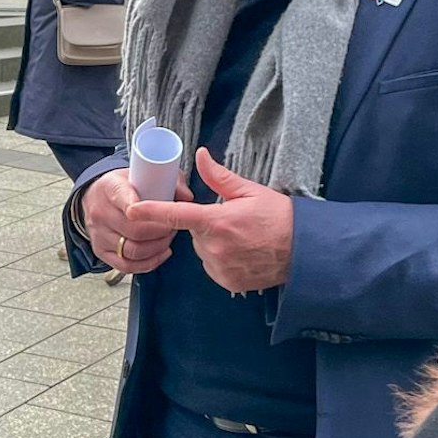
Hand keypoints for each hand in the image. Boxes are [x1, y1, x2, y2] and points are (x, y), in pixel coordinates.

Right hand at [81, 168, 193, 275]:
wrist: (97, 198)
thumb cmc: (125, 186)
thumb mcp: (143, 174)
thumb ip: (168, 181)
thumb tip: (186, 196)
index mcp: (110, 188)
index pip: (122, 198)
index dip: (142, 208)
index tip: (159, 210)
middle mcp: (100, 212)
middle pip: (134, 230)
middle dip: (161, 231)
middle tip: (173, 226)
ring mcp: (99, 234)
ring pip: (133, 250)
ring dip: (157, 247)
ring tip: (167, 238)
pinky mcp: (101, 252)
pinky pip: (127, 266)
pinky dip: (148, 263)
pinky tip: (161, 253)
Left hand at [126, 149, 293, 292]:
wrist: (305, 250)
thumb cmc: (279, 217)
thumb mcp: (250, 191)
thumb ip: (219, 177)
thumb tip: (200, 155)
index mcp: (216, 221)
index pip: (176, 215)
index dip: (151, 212)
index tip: (131, 209)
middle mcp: (214, 247)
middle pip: (194, 234)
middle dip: (207, 227)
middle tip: (234, 223)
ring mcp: (220, 267)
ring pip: (204, 252)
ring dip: (215, 246)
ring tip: (243, 240)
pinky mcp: (228, 282)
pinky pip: (214, 268)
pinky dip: (223, 261)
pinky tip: (244, 255)